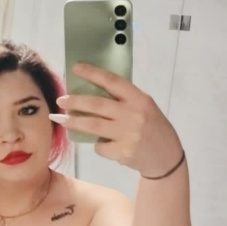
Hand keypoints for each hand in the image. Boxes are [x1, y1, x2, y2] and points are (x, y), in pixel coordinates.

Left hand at [50, 63, 183, 177]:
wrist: (166, 157)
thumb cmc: (152, 128)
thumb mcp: (144, 108)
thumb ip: (124, 100)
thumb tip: (90, 93)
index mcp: (139, 99)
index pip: (112, 81)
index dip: (92, 73)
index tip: (75, 68)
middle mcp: (133, 114)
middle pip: (96, 105)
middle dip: (75, 102)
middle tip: (61, 100)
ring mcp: (128, 134)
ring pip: (93, 126)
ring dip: (73, 122)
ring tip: (60, 119)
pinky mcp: (122, 152)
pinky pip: (100, 146)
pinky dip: (98, 145)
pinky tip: (104, 145)